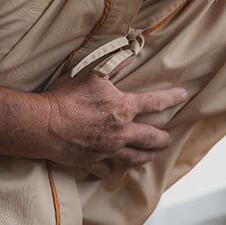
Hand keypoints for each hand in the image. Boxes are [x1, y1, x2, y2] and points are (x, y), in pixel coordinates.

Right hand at [40, 59, 187, 178]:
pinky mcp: (90, 161)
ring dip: (144, 156)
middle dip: (162, 138)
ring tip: (151, 157)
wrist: (42, 124)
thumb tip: (131, 53)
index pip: (154, 102)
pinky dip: (109, 170)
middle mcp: (120, 131)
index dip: (171, 97)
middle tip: (168, 140)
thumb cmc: (66, 96)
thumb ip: (114, 63)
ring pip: (132, 157)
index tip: (183, 95)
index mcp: (123, 108)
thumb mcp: (91, 72)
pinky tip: (112, 171)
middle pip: (149, 137)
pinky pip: (104, 170)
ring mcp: (107, 149)